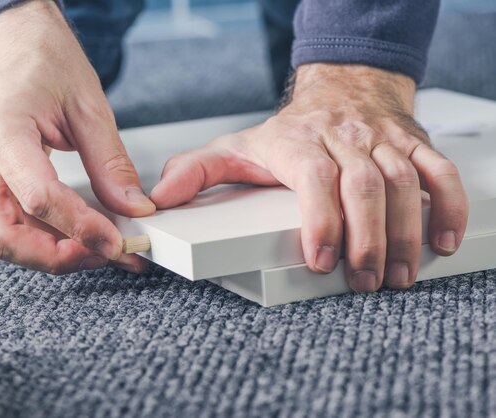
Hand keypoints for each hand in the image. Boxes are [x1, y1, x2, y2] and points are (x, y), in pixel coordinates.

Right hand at [0, 0, 154, 273]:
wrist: (9, 38)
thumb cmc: (41, 57)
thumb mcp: (89, 106)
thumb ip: (110, 163)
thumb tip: (133, 208)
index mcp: (2, 130)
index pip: (38, 198)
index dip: (81, 228)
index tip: (117, 242)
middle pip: (4, 237)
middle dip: (57, 257)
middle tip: (105, 253)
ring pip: (3, 238)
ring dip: (51, 253)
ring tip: (99, 247)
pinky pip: (10, 222)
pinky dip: (44, 237)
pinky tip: (78, 233)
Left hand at [151, 64, 467, 291]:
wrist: (340, 88)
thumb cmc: (289, 130)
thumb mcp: (235, 147)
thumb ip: (197, 171)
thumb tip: (160, 199)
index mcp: (299, 143)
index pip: (315, 179)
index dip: (322, 220)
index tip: (322, 260)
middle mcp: (344, 139)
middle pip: (365, 186)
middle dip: (368, 239)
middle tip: (365, 282)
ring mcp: (382, 141)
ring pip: (405, 182)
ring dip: (405, 233)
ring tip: (398, 276)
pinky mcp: (412, 143)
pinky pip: (438, 171)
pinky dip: (448, 205)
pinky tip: (443, 240)